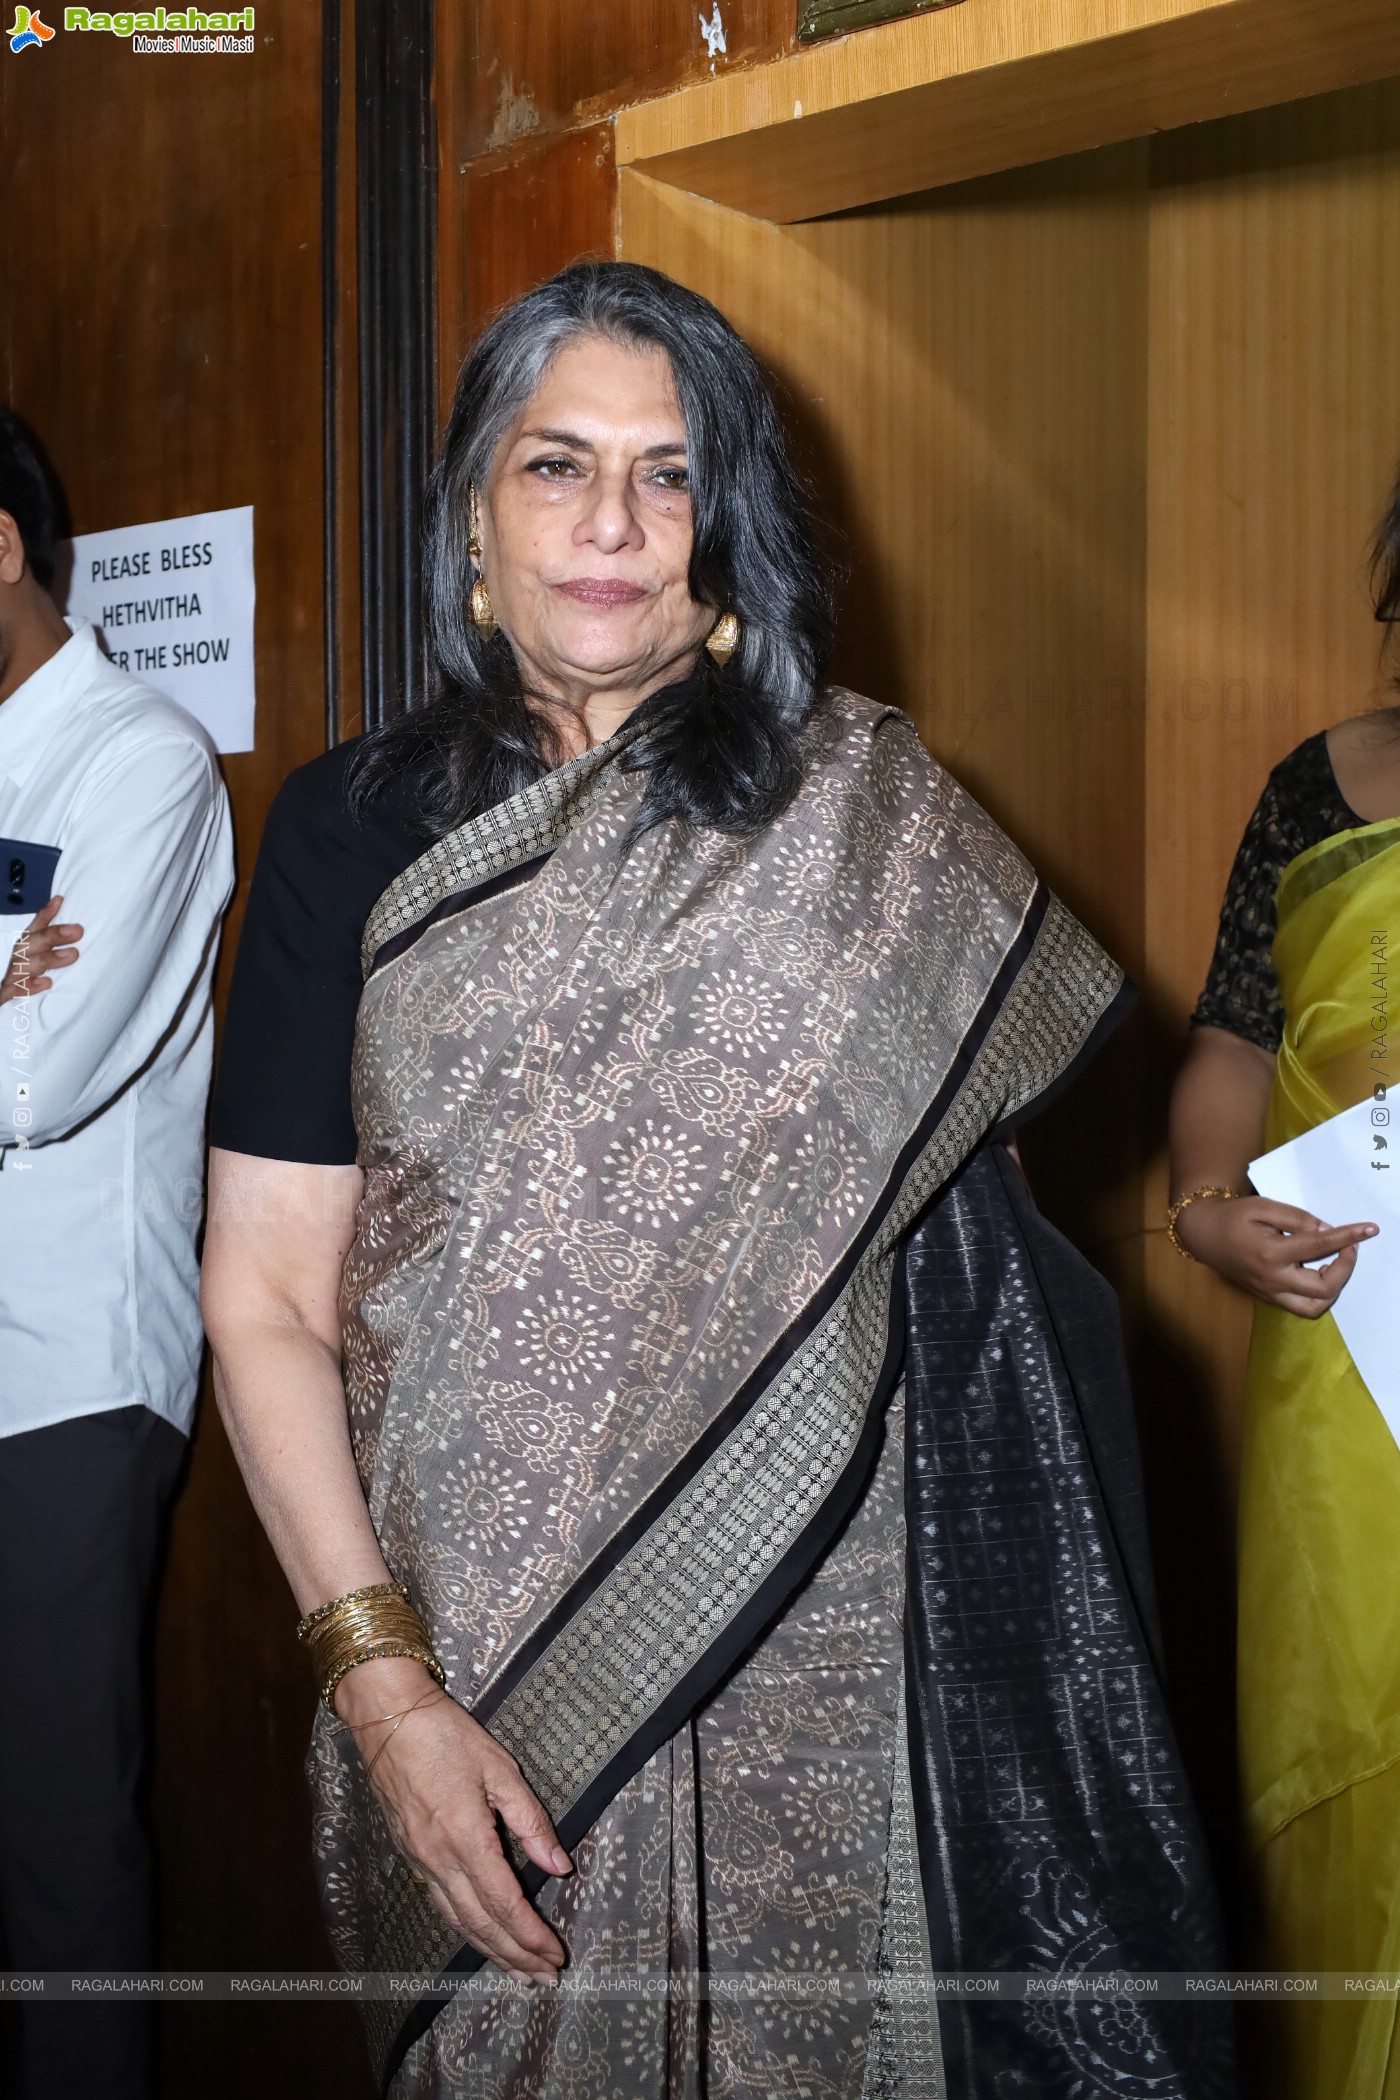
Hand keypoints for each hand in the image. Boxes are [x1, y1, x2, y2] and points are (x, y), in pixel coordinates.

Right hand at [1, 896, 83, 1004]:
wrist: (6, 1014)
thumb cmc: (27, 981)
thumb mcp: (42, 960)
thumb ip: (51, 937)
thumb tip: (61, 903)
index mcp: (26, 949)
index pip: (35, 928)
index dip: (46, 914)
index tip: (60, 901)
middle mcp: (18, 960)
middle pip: (30, 943)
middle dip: (53, 935)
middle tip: (78, 931)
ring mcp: (11, 978)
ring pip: (23, 964)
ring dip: (47, 958)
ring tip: (72, 955)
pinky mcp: (7, 997)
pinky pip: (14, 991)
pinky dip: (28, 986)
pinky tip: (46, 983)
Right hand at [336, 1658, 571, 1981]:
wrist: (388, 1719)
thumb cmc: (447, 1735)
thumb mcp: (500, 1769)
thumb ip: (530, 1821)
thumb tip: (559, 1866)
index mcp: (466, 1837)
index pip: (504, 1903)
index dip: (531, 1934)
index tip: (555, 1954)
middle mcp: (439, 1859)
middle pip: (480, 1923)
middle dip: (515, 1955)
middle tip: (544, 1979)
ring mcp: (419, 1860)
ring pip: (457, 1920)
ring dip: (490, 1950)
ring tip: (517, 1973)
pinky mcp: (409, 1854)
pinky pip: (440, 1903)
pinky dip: (464, 1928)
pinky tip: (478, 1935)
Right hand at [1176, 1192, 1377, 1316]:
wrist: (1203, 1234)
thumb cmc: (1232, 1217)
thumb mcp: (1262, 1206)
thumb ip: (1296, 1218)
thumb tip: (1326, 1230)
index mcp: (1271, 1253)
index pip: (1320, 1246)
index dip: (1348, 1237)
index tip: (1369, 1229)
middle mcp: (1272, 1279)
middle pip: (1323, 1289)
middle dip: (1345, 1268)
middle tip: (1348, 1247)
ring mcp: (1269, 1292)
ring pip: (1313, 1307)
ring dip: (1332, 1289)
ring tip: (1333, 1265)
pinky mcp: (1268, 1297)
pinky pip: (1300, 1305)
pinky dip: (1317, 1292)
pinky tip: (1317, 1271)